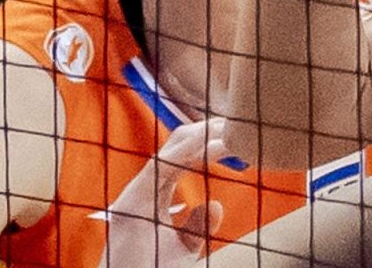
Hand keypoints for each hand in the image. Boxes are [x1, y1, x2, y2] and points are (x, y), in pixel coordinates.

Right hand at [99, 118, 227, 267]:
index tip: (233, 134)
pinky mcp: (134, 201)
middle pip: (174, 147)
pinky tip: (216, 147)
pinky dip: (190, 153)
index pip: (180, 158)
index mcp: (151, 196)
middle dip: (205, 132)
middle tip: (238, 123)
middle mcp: (142, 189)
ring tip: (231, 129)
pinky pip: (163, 167)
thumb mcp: (182, 249)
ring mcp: (136, 193)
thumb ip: (197, 227)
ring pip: (170, 151)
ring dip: (202, 138)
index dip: (204, 142)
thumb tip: (216, 204)